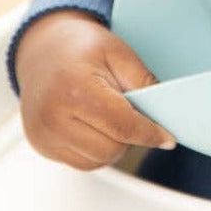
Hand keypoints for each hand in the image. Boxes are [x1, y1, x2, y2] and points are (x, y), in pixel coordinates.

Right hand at [15, 10, 176, 170]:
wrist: (43, 48)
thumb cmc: (82, 47)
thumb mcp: (119, 53)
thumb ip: (144, 83)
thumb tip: (166, 114)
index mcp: (75, 90)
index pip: (122, 126)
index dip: (150, 133)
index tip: (168, 138)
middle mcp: (53, 118)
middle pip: (110, 149)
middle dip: (130, 137)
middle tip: (131, 112)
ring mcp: (44, 136)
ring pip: (97, 161)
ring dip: (113, 145)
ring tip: (109, 115)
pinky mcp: (42, 146)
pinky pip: (81, 162)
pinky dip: (96, 150)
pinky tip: (94, 125)